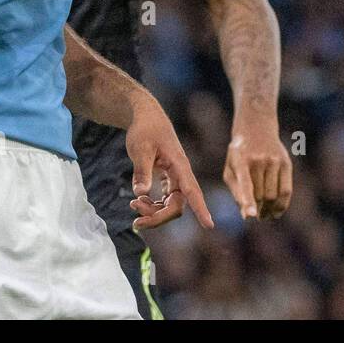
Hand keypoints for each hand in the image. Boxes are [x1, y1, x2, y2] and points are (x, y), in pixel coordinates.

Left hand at [126, 95, 213, 230]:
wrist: (146, 117)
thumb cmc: (145, 130)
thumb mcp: (141, 148)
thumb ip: (142, 171)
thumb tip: (141, 193)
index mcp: (179, 165)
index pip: (192, 191)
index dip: (201, 209)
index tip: (209, 225)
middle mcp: (181, 174)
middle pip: (177, 206)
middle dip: (158, 217)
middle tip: (136, 221)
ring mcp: (175, 178)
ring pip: (170, 206)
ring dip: (153, 213)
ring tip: (134, 205)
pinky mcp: (168, 179)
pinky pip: (165, 201)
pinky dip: (152, 206)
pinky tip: (139, 201)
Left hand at [223, 122, 292, 219]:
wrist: (256, 127)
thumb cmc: (239, 155)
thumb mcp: (231, 169)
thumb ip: (237, 192)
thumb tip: (247, 216)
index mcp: (240, 161)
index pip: (245, 183)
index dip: (248, 200)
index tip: (251, 215)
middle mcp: (258, 160)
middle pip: (260, 195)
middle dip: (258, 209)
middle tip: (257, 216)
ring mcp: (274, 160)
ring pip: (273, 196)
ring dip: (269, 210)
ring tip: (265, 215)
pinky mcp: (286, 162)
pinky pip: (287, 191)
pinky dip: (282, 205)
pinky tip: (277, 212)